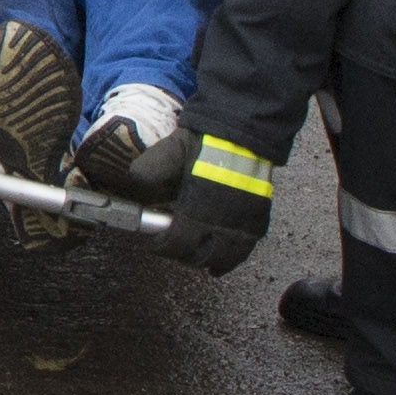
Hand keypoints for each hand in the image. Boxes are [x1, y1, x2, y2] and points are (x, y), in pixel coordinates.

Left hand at [154, 136, 271, 273]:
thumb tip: (137, 178)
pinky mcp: (259, 216)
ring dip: (213, 261)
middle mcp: (223, 217)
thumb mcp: (174, 148)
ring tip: (203, 263)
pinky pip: (249, 245)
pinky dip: (237, 256)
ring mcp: (244, 219)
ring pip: (229, 255)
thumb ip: (153, 166)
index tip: (156, 245)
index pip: (180, 241)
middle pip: (204, 253)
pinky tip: (228, 258)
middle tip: (177, 252)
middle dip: (187, 256)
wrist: (244, 131)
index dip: (165, 247)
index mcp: (199, 204)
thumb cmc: (210, 140)